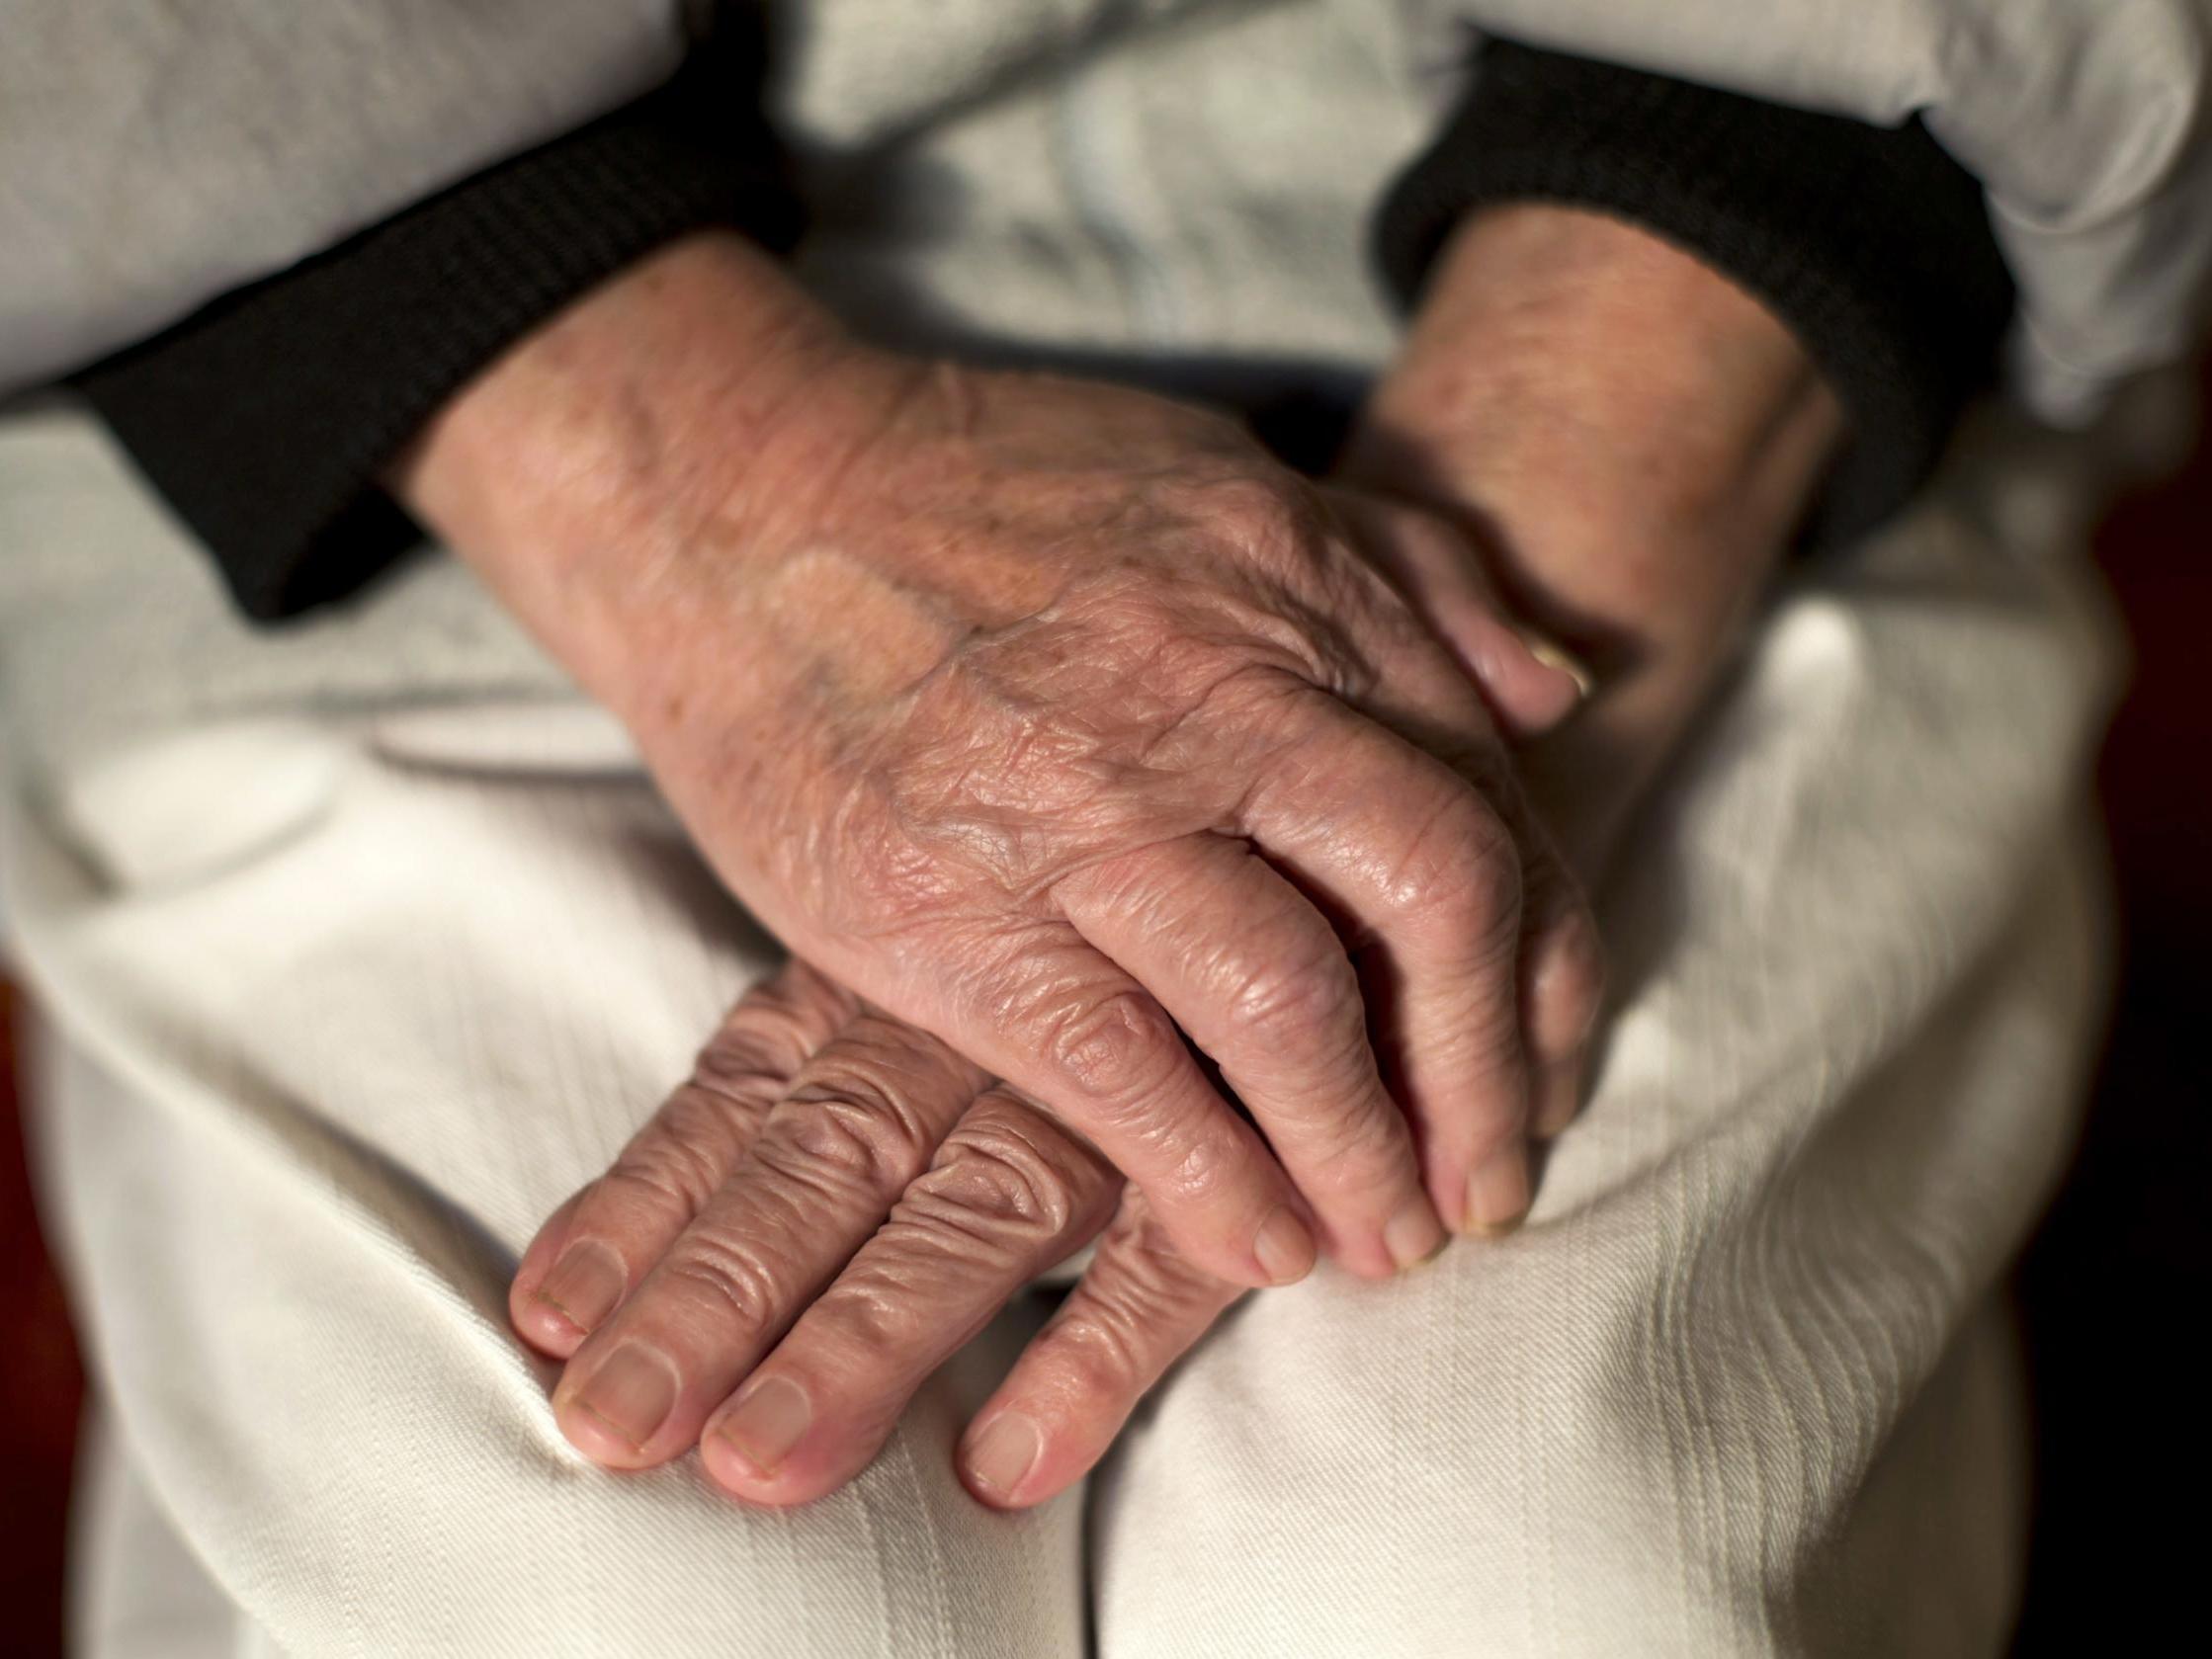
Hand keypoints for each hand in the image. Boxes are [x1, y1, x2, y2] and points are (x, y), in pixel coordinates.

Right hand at [504, 207, 1845, 1510]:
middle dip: (1490, 1076)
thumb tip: (1555, 694)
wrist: (738, 496)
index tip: (1541, 1065)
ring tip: (1387, 1243)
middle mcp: (1212, 697)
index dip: (1547, 965)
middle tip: (1490, 1187)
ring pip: (1291, 1006)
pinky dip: (1209, 1177)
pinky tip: (1257, 1245)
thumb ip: (1406, 573)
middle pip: (1435, 904)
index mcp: (1293, 595)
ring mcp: (1079, 807)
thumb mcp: (1222, 476)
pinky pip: (1116, 1070)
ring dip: (1366, 1155)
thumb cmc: (981, 491)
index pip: (1489, 806)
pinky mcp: (948, 907)